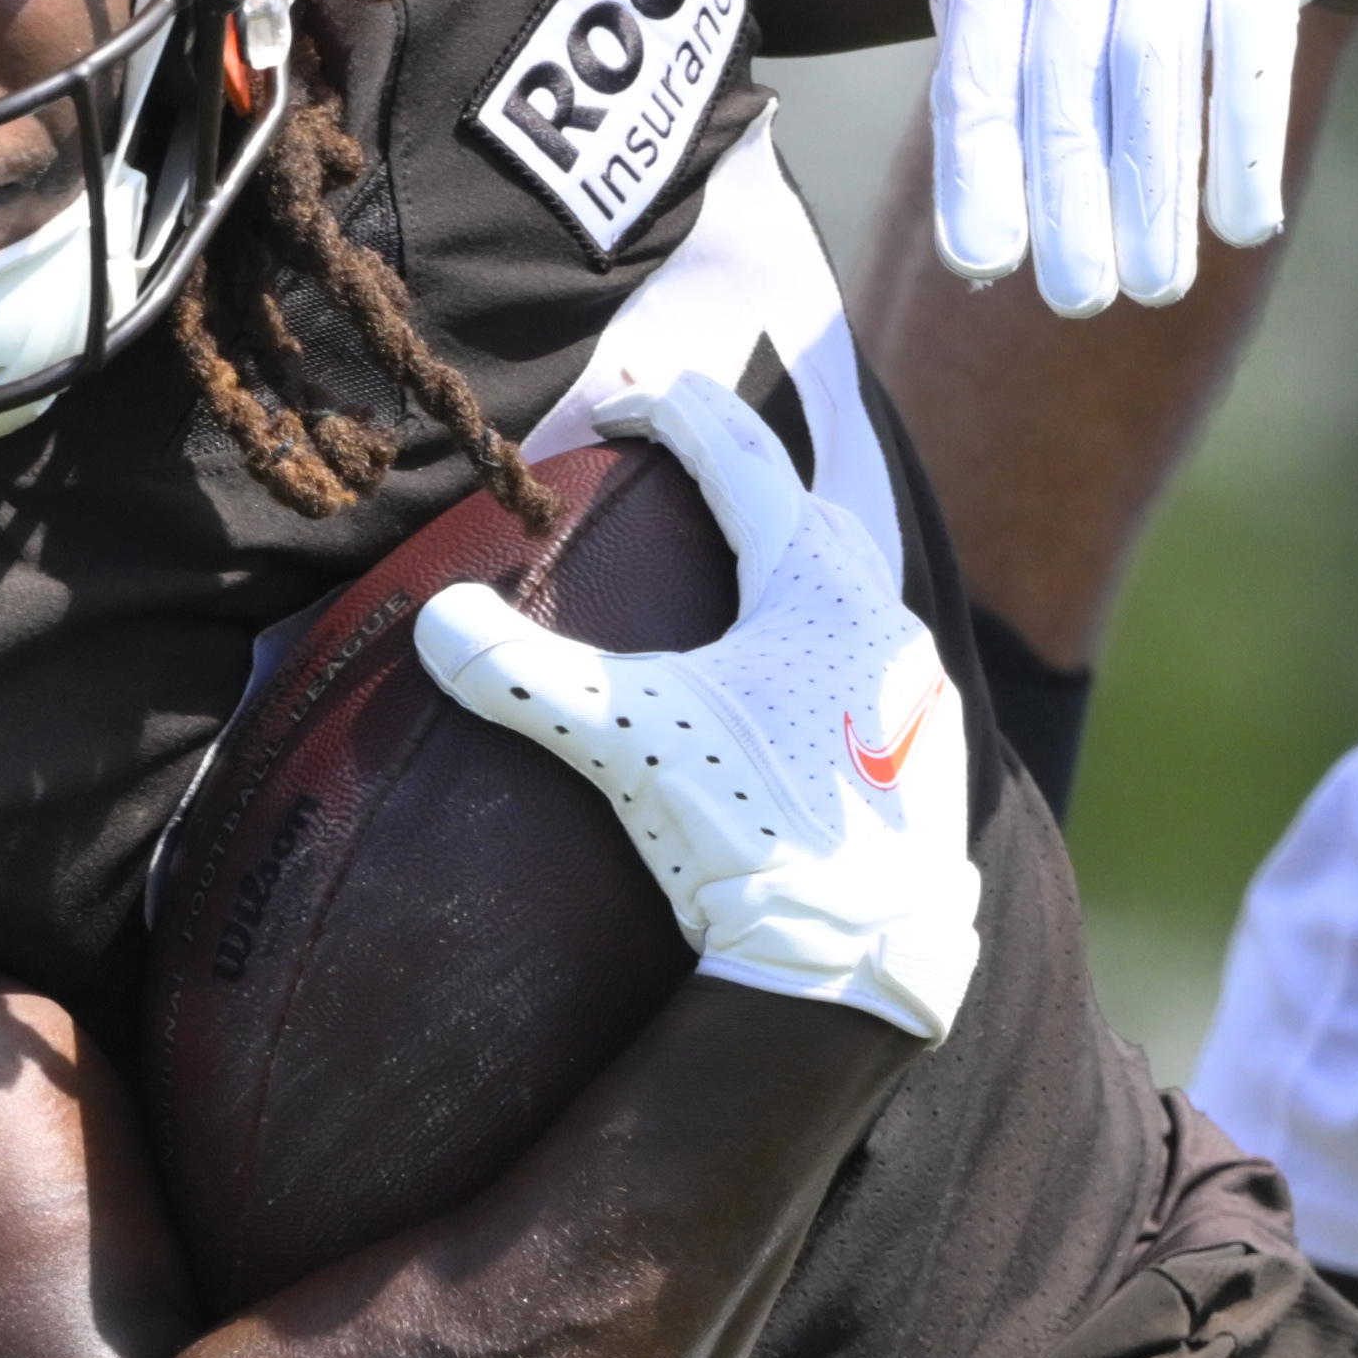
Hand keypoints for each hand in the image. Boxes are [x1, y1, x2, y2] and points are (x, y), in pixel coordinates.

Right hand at [414, 374, 982, 1040]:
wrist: (857, 957)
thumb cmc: (745, 829)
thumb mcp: (621, 740)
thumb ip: (522, 674)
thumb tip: (434, 618)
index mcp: (818, 587)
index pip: (743, 459)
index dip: (674, 414)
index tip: (619, 400)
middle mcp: (883, 620)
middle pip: (817, 502)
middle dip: (749, 465)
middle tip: (684, 449)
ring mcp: (913, 689)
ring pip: (855, 580)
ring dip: (796, 547)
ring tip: (739, 547)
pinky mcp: (923, 750)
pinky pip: (868, 651)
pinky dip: (819, 627)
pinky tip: (786, 667)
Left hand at [924, 0, 1349, 313]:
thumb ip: (985, 75)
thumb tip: (977, 247)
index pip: (978, 67)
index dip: (978, 171)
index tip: (982, 264)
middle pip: (1067, 83)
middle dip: (1071, 201)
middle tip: (1077, 300)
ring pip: (1156, 74)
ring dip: (1155, 191)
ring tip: (1155, 287)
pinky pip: (1252, 52)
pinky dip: (1245, 144)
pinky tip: (1241, 225)